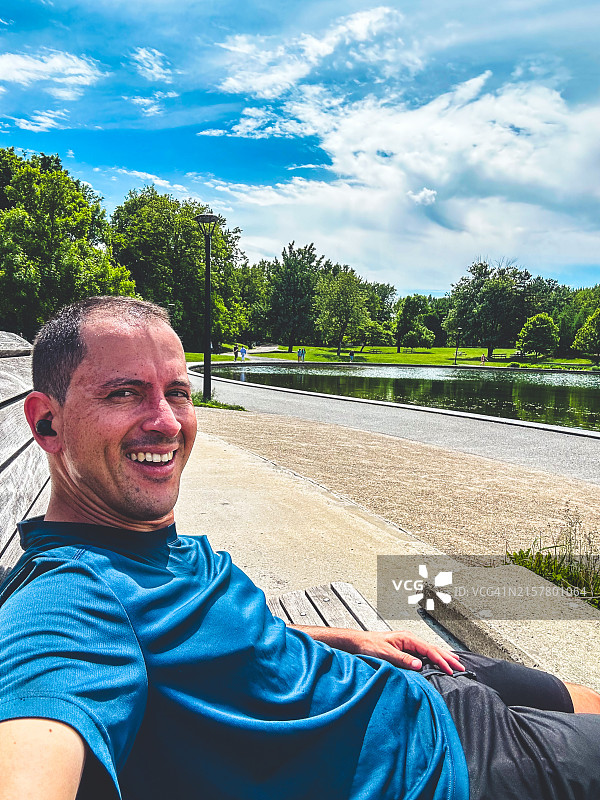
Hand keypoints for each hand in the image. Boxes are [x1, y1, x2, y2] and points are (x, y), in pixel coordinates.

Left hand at [345, 629, 463, 674]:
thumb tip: (419, 665)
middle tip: (461, 667)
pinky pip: (425, 653)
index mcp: (408, 638)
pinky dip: (435, 657)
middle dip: (448, 658)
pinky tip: (439, 660)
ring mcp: (409, 643)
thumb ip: (402, 659)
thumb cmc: (370, 646)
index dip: (441, 660)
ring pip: (431, 650)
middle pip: (434, 649)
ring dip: (444, 657)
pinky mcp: (406, 648)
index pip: (429, 650)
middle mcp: (410, 639)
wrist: (359, 642)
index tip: (451, 670)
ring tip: (456, 663)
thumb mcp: (385, 653)